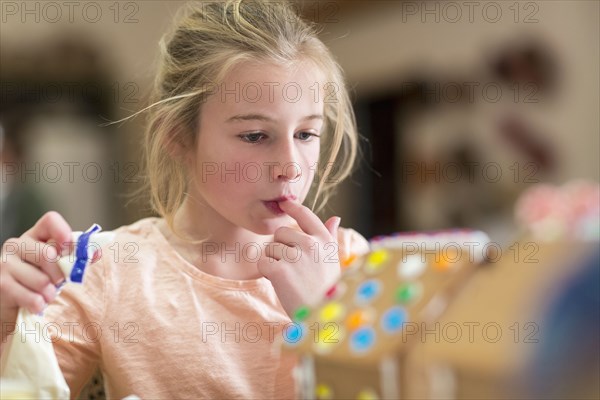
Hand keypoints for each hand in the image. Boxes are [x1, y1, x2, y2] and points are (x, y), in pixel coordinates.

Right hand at [0, 212, 71, 318]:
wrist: (11, 302)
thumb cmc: (38, 280)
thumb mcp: (58, 266)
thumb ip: (76, 258)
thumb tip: (97, 251)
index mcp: (34, 236)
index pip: (50, 220)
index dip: (64, 233)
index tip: (68, 250)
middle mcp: (16, 245)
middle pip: (48, 254)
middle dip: (60, 275)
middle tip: (58, 282)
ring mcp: (5, 264)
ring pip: (42, 280)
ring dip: (50, 294)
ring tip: (45, 294)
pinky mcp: (1, 285)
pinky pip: (32, 298)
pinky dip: (40, 304)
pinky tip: (36, 303)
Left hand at [257, 200, 340, 317]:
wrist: (322, 317)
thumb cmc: (326, 289)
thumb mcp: (333, 260)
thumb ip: (329, 237)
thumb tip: (335, 218)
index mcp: (324, 240)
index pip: (305, 214)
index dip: (292, 206)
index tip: (284, 202)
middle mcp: (311, 244)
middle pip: (281, 233)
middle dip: (281, 248)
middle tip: (293, 268)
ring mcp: (295, 256)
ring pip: (270, 248)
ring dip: (274, 262)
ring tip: (290, 278)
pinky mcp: (280, 270)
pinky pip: (262, 262)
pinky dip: (266, 273)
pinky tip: (280, 283)